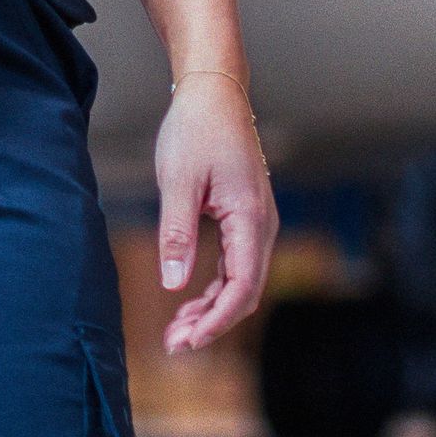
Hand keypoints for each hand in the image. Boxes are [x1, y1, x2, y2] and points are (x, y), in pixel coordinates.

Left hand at [152, 77, 274, 353]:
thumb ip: (176, 234)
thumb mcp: (178, 181)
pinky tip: (189, 299)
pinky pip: (236, 265)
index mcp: (250, 217)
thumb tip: (174, 286)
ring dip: (212, 308)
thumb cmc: (195, 129)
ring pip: (242, 282)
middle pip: (245, 292)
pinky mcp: (244, 218)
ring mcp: (256, 222)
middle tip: (173, 345)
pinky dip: (214, 287)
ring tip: (175, 330)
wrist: (213, 91)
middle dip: (212, 323)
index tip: (187, 341)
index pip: (243, 287)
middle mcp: (262, 225)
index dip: (217, 321)